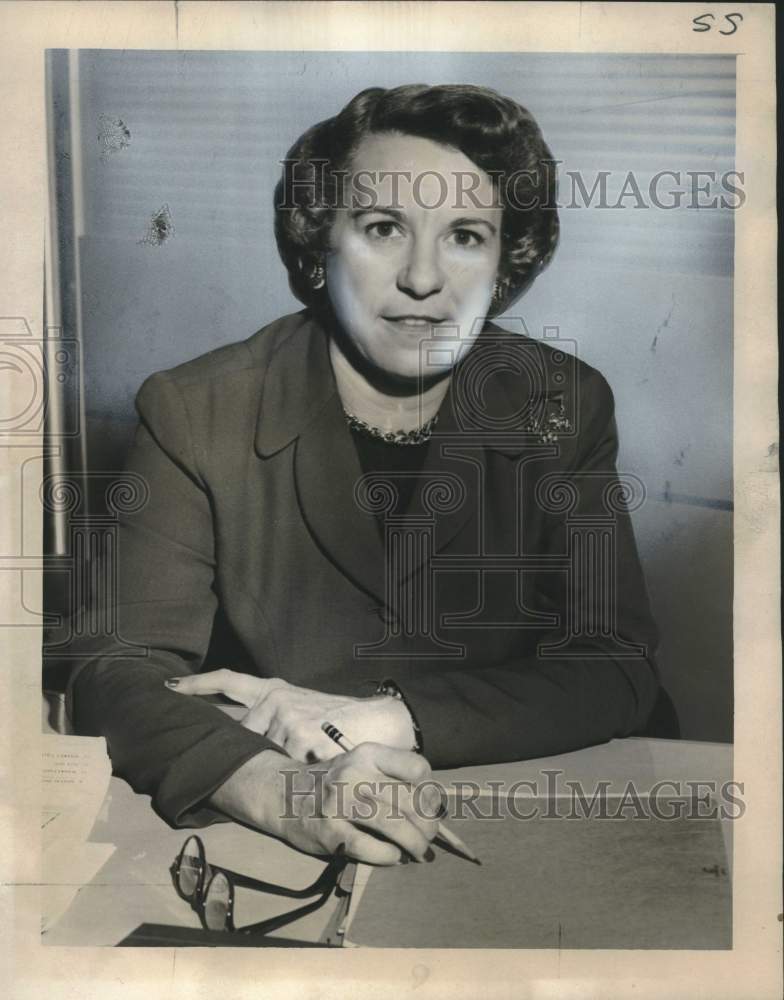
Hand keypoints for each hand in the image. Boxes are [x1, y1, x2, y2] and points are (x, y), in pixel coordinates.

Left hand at [166, 668, 415, 760]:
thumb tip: (240, 736)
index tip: (170, 686)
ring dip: (281, 767)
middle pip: (242, 733)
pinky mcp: (302, 744)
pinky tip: (315, 772)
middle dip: (247, 749)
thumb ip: (272, 718)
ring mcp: (287, 722)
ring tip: (308, 763)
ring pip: (265, 757)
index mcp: (274, 690)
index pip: (228, 682)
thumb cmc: (342, 720)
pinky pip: (288, 771)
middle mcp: (276, 702)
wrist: (382, 722)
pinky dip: (299, 777)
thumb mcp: (303, 708)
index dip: (197, 684)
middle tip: (259, 753)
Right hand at [209, 744, 441, 865]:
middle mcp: (355, 774)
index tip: (430, 805)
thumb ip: (392, 778)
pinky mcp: (329, 831)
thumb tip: (434, 809)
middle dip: (428, 824)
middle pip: (410, 800)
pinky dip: (389, 856)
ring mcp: (340, 803)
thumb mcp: (361, 765)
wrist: (283, 793)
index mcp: (368, 754)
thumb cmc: (335, 782)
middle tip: (428, 836)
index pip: (417, 767)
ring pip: (394, 824)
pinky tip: (393, 856)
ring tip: (418, 851)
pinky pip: (369, 847)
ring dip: (414, 843)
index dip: (431, 790)